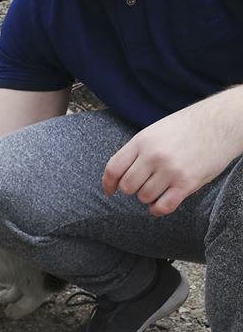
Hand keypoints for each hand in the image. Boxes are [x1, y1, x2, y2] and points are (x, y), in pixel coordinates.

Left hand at [103, 88, 242, 216]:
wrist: (223, 122)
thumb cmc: (188, 127)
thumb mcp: (157, 130)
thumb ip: (138, 150)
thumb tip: (118, 176)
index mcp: (143, 140)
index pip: (113, 168)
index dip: (108, 183)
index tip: (110, 191)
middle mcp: (154, 155)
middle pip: (128, 187)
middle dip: (133, 189)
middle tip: (144, 184)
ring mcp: (170, 170)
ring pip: (144, 198)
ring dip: (148, 197)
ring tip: (159, 188)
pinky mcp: (186, 183)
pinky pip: (162, 207)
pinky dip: (158, 209)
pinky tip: (161, 204)